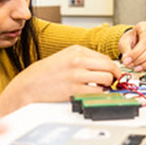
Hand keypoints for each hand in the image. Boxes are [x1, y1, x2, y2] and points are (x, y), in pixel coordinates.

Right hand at [0, 45, 121, 113]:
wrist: (30, 84)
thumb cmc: (48, 71)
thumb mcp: (66, 56)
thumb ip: (85, 58)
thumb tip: (104, 65)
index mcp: (77, 50)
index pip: (105, 57)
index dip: (113, 67)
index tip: (115, 73)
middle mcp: (78, 60)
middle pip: (109, 67)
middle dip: (114, 75)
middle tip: (113, 80)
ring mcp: (76, 75)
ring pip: (106, 79)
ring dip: (107, 85)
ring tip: (102, 86)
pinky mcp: (74, 90)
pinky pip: (97, 92)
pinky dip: (99, 94)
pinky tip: (93, 93)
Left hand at [118, 22, 145, 71]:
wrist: (133, 42)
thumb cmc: (130, 40)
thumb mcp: (124, 43)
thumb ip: (125, 51)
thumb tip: (126, 60)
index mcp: (145, 26)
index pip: (145, 40)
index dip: (136, 52)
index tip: (128, 60)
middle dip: (142, 59)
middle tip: (133, 65)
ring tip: (138, 68)